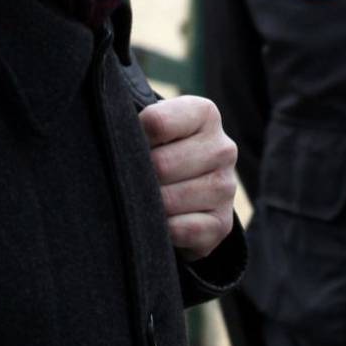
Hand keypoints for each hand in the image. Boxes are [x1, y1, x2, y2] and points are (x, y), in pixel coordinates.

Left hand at [138, 96, 237, 261]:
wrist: (180, 187)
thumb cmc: (156, 150)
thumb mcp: (148, 127)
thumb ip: (134, 128)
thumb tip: (119, 153)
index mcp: (205, 115)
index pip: (156, 123)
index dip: (131, 137)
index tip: (128, 144)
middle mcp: (223, 149)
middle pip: (161, 165)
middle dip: (139, 177)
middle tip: (133, 179)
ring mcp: (226, 188)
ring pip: (169, 200)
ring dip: (149, 204)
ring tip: (146, 199)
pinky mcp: (222, 223)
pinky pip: (181, 230)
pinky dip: (163, 230)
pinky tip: (160, 221)